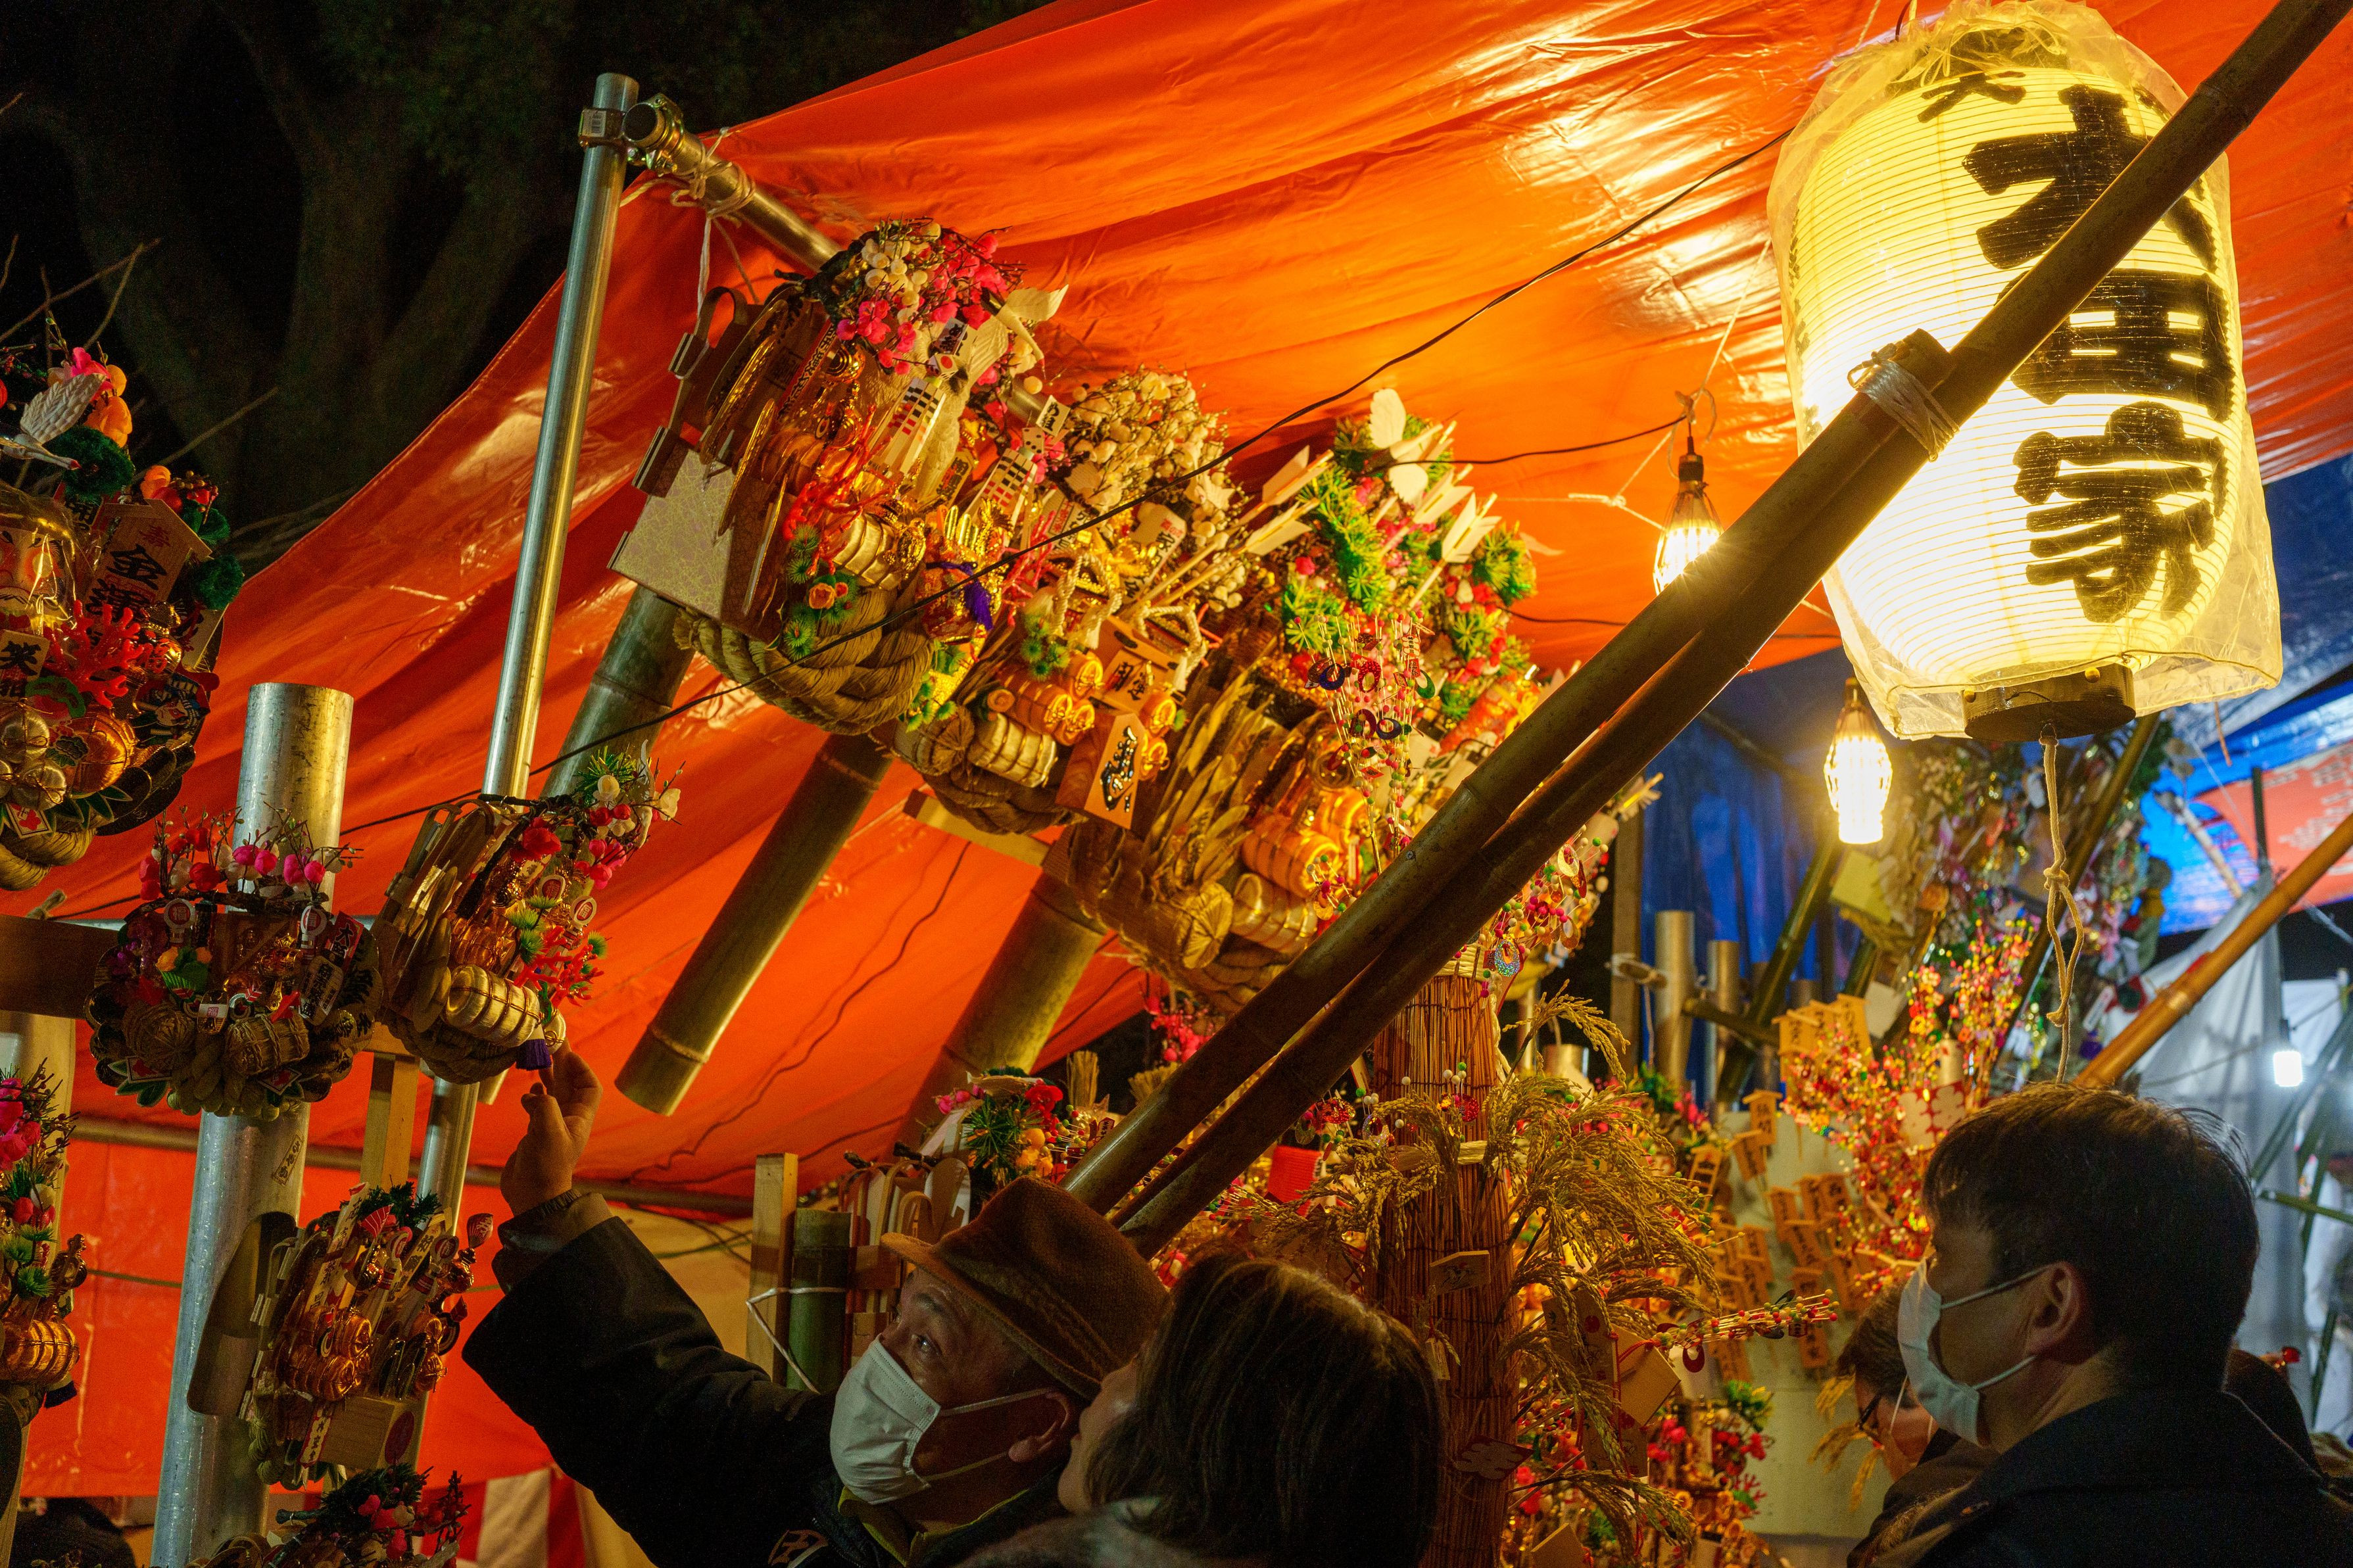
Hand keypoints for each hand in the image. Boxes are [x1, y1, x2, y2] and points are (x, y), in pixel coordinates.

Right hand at [502, 1046, 601, 1214]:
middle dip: (562, 1064)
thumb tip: (535, 1093)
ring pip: (554, 1094)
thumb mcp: (548, 1132)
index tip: (568, 1052)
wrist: (532, 1195)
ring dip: (548, 1077)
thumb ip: (544, 1106)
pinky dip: (534, 1097)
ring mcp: (553, 1126)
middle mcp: (569, 1120)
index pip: (589, 1087)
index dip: (582, 1068)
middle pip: (570, 1085)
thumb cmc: (546, 1166)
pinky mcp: (537, 1133)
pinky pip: (539, 1107)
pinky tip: (528, 1092)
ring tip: (537, 1060)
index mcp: (579, 1118)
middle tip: (550, 1043)